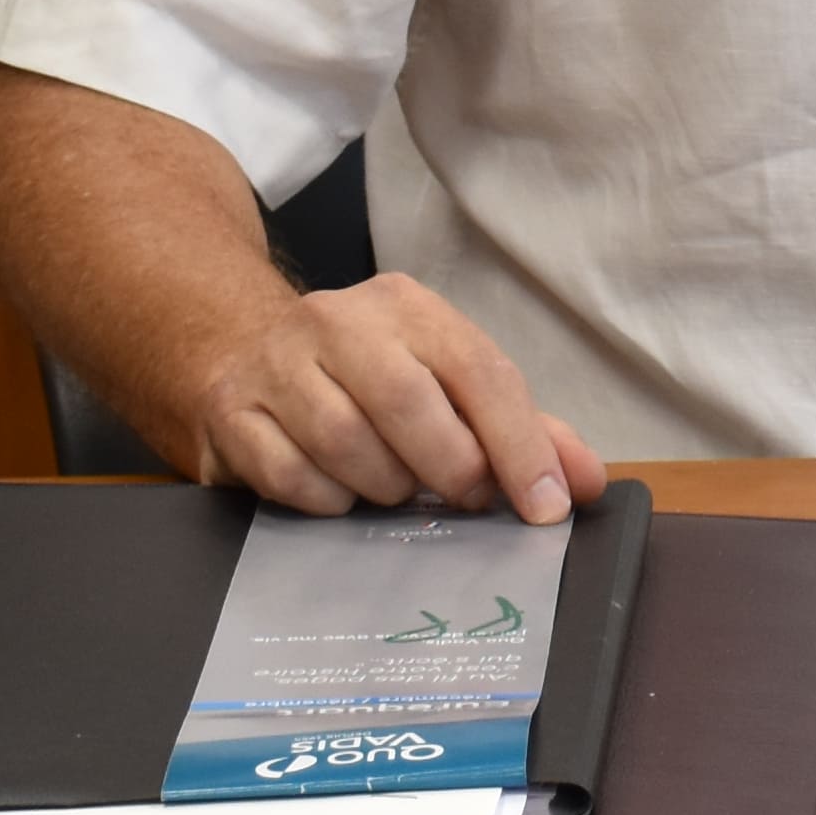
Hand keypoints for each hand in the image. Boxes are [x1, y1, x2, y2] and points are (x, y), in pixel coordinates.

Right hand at [155, 265, 611, 525]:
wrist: (236, 350)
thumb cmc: (363, 377)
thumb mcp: (444, 382)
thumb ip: (520, 429)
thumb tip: (584, 482)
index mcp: (406, 308)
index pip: (479, 371)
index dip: (521, 446)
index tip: (547, 506)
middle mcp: (337, 321)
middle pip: (408, 404)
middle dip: (450, 468)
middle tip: (464, 499)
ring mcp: (276, 364)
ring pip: (345, 444)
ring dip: (384, 487)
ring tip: (395, 488)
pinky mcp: (231, 412)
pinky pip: (290, 477)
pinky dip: (327, 501)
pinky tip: (338, 493)